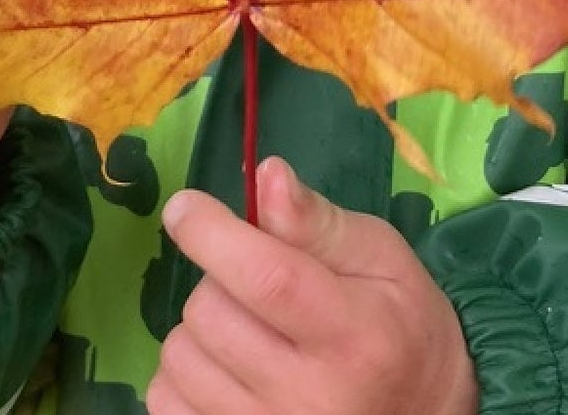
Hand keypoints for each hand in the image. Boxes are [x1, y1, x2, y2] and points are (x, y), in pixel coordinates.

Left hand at [149, 157, 478, 414]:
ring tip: (244, 328)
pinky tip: (222, 368)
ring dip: (199, 328)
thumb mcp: (381, 259)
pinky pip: (166, 403)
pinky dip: (181, 376)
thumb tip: (267, 175)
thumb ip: (318, 222)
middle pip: (212, 313)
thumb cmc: (401, 326)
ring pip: (181, 357)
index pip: (266, 278)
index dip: (213, 235)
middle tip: (253, 281)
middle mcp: (308, 398)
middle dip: (217, 278)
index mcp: (352, 335)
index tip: (184, 207)